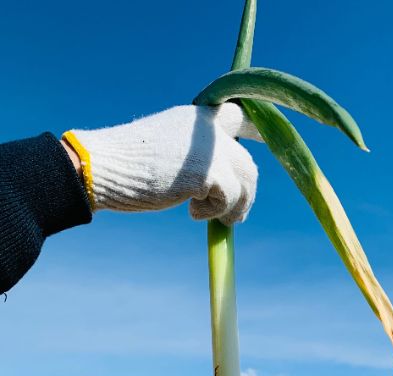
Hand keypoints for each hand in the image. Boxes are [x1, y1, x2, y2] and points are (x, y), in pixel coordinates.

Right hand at [62, 104, 261, 224]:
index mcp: (197, 118)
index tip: (261, 145)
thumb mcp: (168, 149)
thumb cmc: (129, 165)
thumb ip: (195, 155)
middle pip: (248, 163)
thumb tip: (217, 181)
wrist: (106, 167)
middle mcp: (209, 128)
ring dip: (235, 207)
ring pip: (247, 182)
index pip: (240, 117)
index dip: (257, 133)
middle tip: (232, 215)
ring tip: (212, 216)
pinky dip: (215, 212)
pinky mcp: (209, 172)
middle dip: (245, 193)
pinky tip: (192, 212)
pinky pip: (230, 200)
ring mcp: (211, 148)